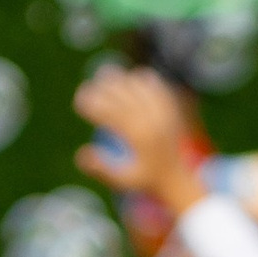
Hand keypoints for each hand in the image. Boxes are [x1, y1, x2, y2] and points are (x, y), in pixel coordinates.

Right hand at [76, 64, 202, 211]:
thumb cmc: (147, 181)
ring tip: (104, 75)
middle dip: (102, 88)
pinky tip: (129, 79)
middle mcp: (152, 122)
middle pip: (123, 95)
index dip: (93, 105)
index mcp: (139, 138)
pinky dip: (141, 80)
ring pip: (139, 86)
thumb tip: (79, 155)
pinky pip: (156, 86)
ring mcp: (164, 113)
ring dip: (121, 80)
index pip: (111, 113)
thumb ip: (101, 170)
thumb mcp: (123, 181)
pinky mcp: (172, 110)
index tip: (78, 100)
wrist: (179, 179)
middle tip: (85, 87)